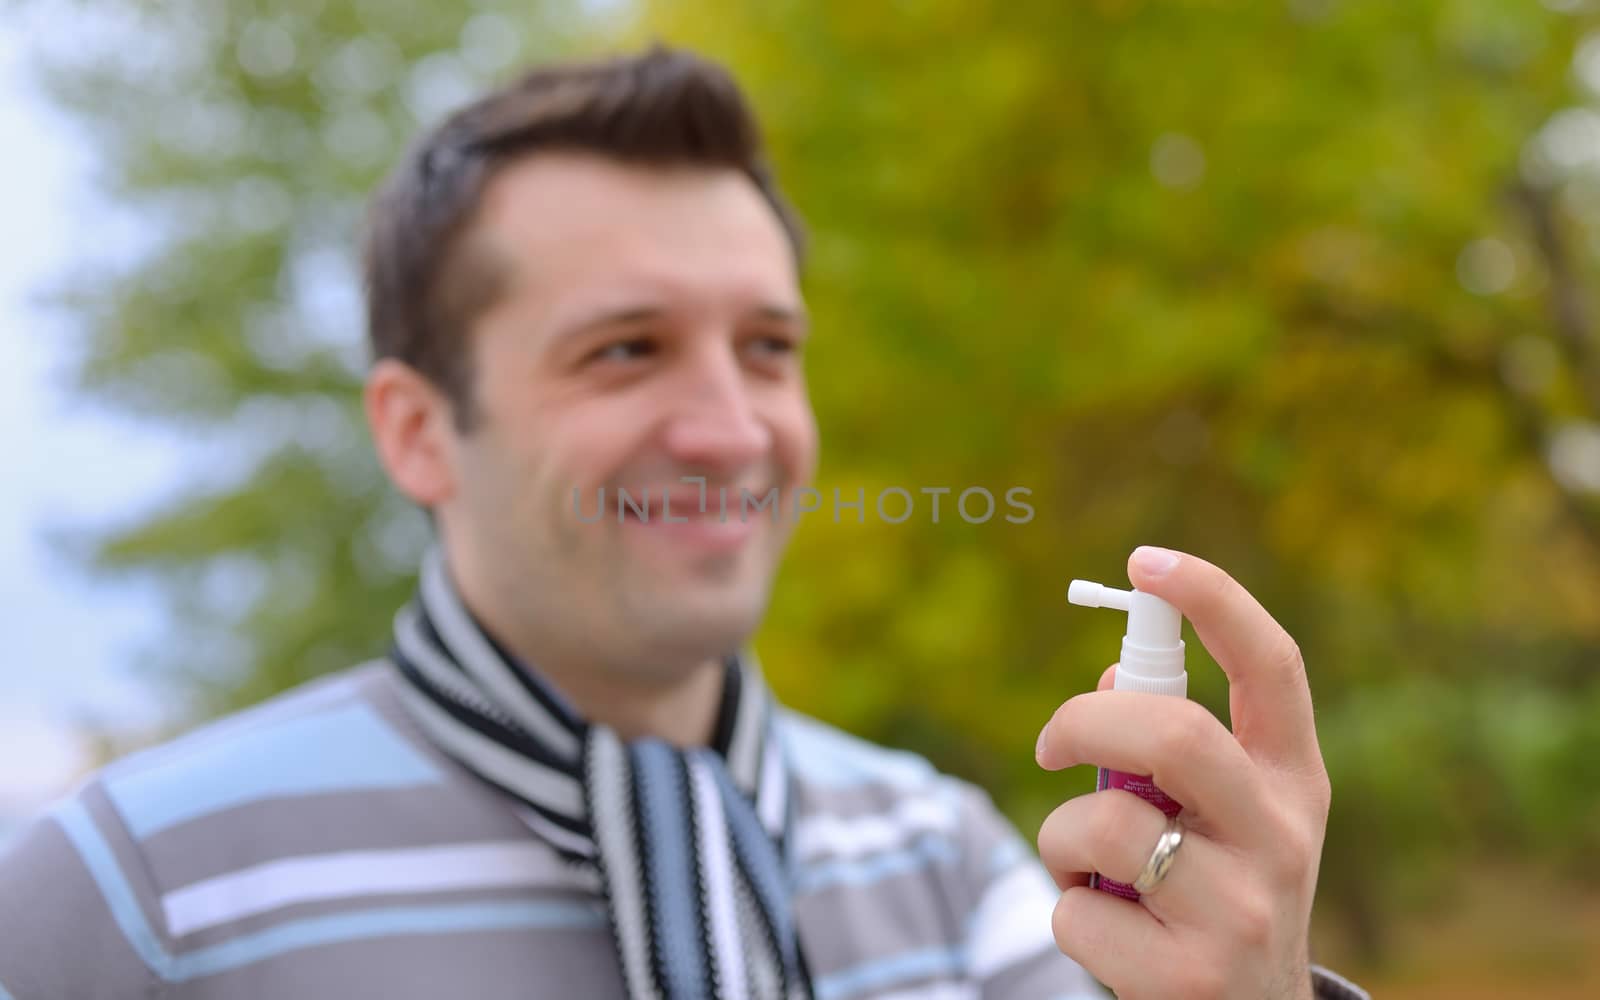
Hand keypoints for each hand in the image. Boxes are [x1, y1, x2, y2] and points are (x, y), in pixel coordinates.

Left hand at [1034, 547, 1329, 999]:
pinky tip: (1109, 935)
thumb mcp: (1225, 818)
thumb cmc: (1219, 892)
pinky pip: (1075, 909)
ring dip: (1059, 835)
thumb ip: (1175, 747)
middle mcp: (1283, 838)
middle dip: (1084, 721)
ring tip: (1083, 864)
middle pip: (1174, 732)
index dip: (1213, 599)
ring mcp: (1241, 911)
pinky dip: (1066, 909)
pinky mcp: (1187, 978)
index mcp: (1292, 780)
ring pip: (1103, 824)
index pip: (1273, 665)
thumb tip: (1109, 681)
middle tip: (1050, 744)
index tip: (1146, 562)